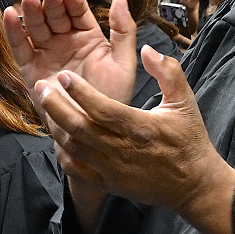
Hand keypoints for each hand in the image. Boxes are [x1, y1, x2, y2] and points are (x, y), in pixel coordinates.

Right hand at [5, 0, 135, 101]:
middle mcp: (66, 42)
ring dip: (32, 12)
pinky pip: (20, 47)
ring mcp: (47, 54)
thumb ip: (124, 30)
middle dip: (51, 4)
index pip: (78, 12)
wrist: (91, 130)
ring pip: (37, 27)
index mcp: (88, 37)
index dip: (73, 2)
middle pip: (55, 16)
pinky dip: (14, 31)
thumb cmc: (110, 98)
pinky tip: (10, 14)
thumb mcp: (123, 63)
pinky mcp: (30, 68)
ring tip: (29, 0)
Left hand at [35, 50, 234, 233]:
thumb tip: (147, 49)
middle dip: (56, 106)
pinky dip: (62, 151)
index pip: (102, 110)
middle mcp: (123, 151)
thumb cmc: (188, 139)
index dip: (80, 93)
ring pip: (73, 148)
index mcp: (141, 128)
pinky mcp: (107, 184)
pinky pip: (75, 169)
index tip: (64, 76)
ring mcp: (112, 171)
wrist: (192, 184)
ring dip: (55, 126)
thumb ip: (168, 72)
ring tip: (45, 105)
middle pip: (80, 128)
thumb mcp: (185, 102)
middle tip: (42, 87)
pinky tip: (57, 133)